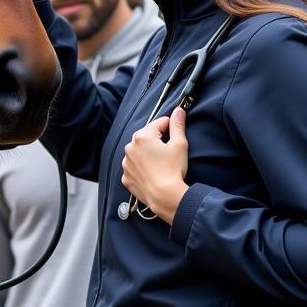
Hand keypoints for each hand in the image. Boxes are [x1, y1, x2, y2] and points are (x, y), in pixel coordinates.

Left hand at [121, 107, 189, 223]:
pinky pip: (134, 168)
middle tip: (169, 152)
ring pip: (138, 153)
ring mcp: (126, 163)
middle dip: (157, 141)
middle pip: (146, 137)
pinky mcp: (126, 177)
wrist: (164, 196)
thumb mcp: (180, 144)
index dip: (170, 127)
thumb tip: (178, 110)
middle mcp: (130, 147)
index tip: (177, 134)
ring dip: (147, 154)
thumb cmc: (173, 170)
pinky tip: (152, 173)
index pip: (159, 123)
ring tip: (161, 164)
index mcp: (142, 136)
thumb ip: (177, 125)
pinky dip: (141, 168)